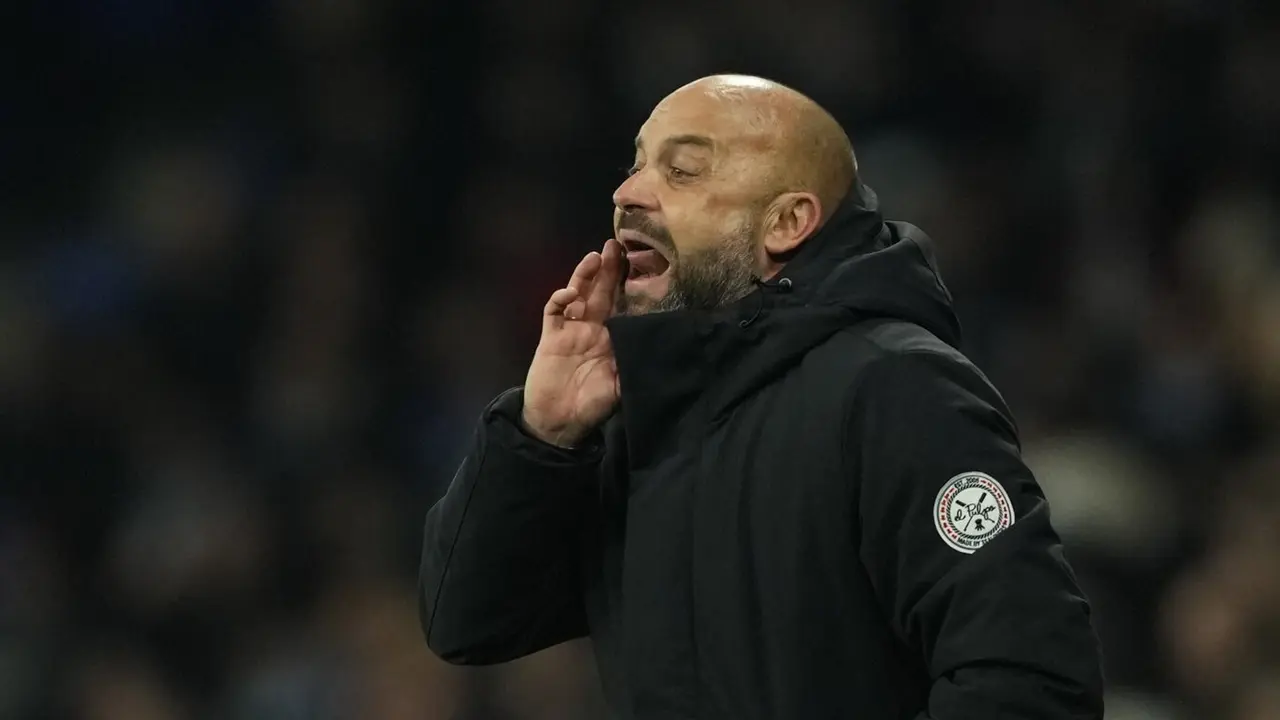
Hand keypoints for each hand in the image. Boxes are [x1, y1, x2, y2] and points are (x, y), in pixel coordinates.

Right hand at [521, 239, 625, 447]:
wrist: (558, 422)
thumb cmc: (591, 406)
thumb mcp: (621, 387)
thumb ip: (634, 366)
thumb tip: (659, 349)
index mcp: (612, 338)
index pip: (623, 304)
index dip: (629, 285)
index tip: (641, 264)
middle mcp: (592, 329)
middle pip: (602, 292)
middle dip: (609, 270)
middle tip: (616, 246)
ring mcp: (570, 330)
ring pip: (578, 295)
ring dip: (585, 276)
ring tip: (594, 256)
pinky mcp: (551, 336)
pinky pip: (554, 312)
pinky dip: (560, 299)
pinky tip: (570, 293)